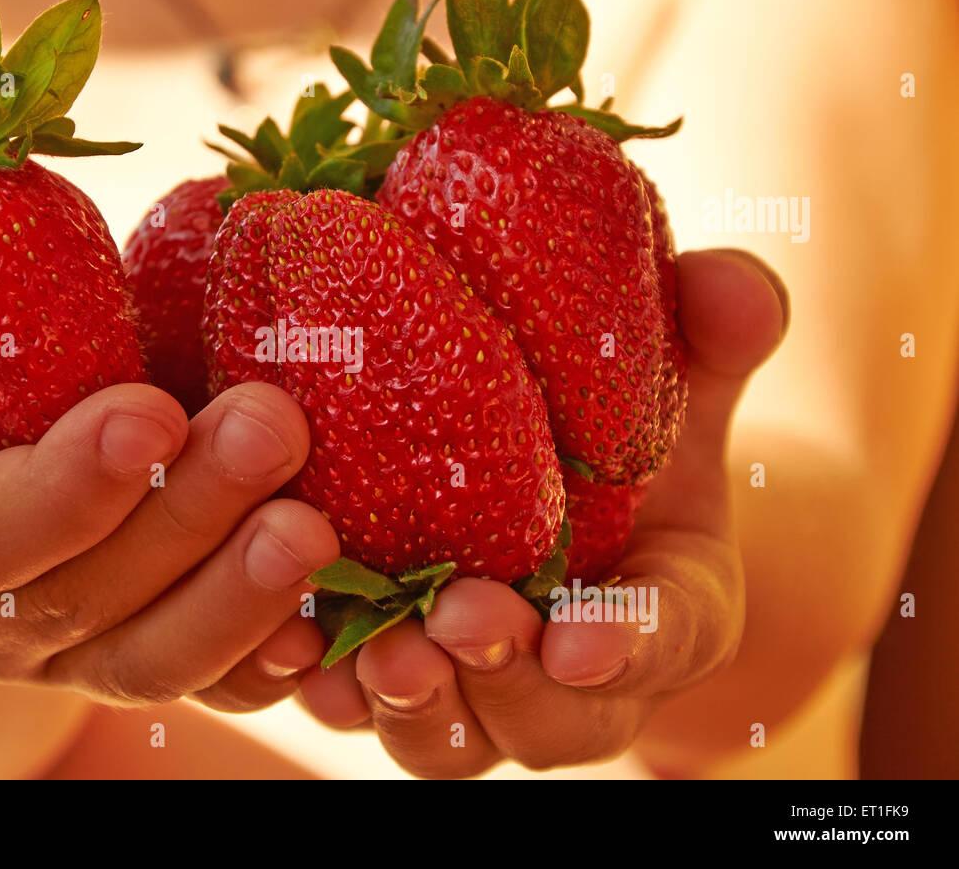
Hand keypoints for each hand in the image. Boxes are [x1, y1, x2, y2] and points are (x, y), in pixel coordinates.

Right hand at [0, 284, 338, 708]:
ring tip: (313, 523)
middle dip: (183, 517)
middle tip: (271, 427)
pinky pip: (222, 689)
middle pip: (86, 598)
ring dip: (240, 598)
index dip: (61, 489)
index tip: (148, 411)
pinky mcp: (158, 659)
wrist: (7, 441)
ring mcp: (80, 656)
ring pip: (156, 661)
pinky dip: (276, 661)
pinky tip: (327, 621)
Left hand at [295, 248, 789, 775]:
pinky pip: (358, 710)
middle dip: (505, 680)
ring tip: (374, 650)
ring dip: (413, 702)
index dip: (629, 646)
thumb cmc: (627, 430)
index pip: (668, 639)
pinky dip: (325, 690)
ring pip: (450, 737)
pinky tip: (290, 649)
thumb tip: (732, 284)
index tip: (580, 641)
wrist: (556, 480)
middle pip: (549, 718)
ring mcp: (480, 690)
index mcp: (669, 608)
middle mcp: (574, 678)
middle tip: (458, 618)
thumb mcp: (680, 373)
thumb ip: (717, 326)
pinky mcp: (392, 676)